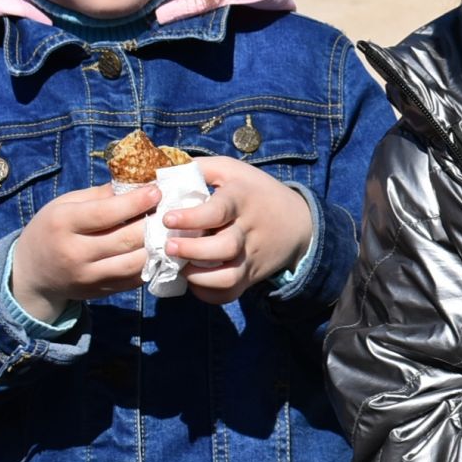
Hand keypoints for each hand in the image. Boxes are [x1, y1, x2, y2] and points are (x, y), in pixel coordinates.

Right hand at [10, 181, 159, 321]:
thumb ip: (99, 196)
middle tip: (170, 209)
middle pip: (125, 239)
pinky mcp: (100, 292)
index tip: (156, 191)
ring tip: (168, 230)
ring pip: (135, 263)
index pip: (104, 213)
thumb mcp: (65, 204)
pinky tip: (158, 249)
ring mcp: (88, 276)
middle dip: (153, 223)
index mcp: (62, 223)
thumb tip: (136, 183)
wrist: (33, 273)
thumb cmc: (52, 229)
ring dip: (158, 245)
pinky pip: (134, 279)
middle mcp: (74, 252)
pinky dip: (151, 263)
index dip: (135, 202)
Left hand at [160, 156, 313, 306]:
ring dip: (199, 278)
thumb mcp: (232, 170)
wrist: (299, 222)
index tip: (167, 219)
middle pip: (225, 247)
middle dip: (192, 250)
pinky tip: (194, 281)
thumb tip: (162, 175)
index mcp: (242, 200)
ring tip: (180, 268)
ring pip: (229, 277)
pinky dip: (209, 293)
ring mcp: (251, 257)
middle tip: (168, 247)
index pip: (218, 211)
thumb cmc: (255, 192)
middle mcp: (249, 231)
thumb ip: (200, 168)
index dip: (191, 218)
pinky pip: (230, 293)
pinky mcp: (251, 276)